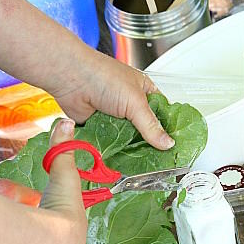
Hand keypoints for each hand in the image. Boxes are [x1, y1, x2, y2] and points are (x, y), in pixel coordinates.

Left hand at [0, 0, 172, 150]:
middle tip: (157, 162)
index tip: (173, 148)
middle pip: (143, 130)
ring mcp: (112, 117)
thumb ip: (150, 125)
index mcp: (143, 91)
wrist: (71, 79)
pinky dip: (110, 149)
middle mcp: (128, 104)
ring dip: (128, 148)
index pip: (161, 114)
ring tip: (139, 165)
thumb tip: (167, 143)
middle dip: (147, 144)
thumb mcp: (135, 101)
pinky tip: (117, 160)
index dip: (167, 130)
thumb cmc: (102, 77)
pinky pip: (107, 142)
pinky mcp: (97, 126)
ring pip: (125, 138)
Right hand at [0, 118, 86, 243]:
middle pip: (33, 230)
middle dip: (15, 211)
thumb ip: (62, 150)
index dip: (29, 198)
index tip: (12, 190)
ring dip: (11, 233)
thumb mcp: (62, 177)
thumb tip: (67, 124)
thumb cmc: (58, 213)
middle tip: (0, 197)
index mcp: (69, 228)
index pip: (46, 211)